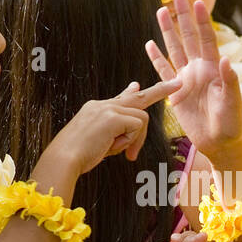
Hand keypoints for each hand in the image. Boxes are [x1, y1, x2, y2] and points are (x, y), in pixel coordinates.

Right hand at [47, 80, 179, 175]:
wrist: (63, 158)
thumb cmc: (78, 156)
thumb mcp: (98, 142)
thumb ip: (113, 134)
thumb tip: (129, 129)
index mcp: (96, 110)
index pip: (119, 98)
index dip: (130, 93)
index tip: (136, 86)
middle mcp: (102, 105)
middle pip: (138, 96)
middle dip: (161, 90)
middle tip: (178, 83)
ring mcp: (108, 108)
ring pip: (141, 118)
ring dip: (135, 138)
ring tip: (118, 150)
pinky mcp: (113, 116)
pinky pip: (137, 126)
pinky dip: (130, 141)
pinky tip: (113, 147)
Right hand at [145, 0, 241, 162]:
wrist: (219, 143)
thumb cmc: (231, 124)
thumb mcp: (232, 102)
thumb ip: (229, 81)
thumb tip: (226, 59)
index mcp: (214, 69)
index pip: (207, 39)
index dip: (202, 21)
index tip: (197, 2)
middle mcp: (200, 70)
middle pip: (189, 38)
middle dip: (183, 16)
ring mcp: (187, 79)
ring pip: (175, 50)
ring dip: (167, 31)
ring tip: (159, 12)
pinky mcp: (176, 93)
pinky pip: (164, 72)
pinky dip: (156, 58)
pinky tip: (149, 44)